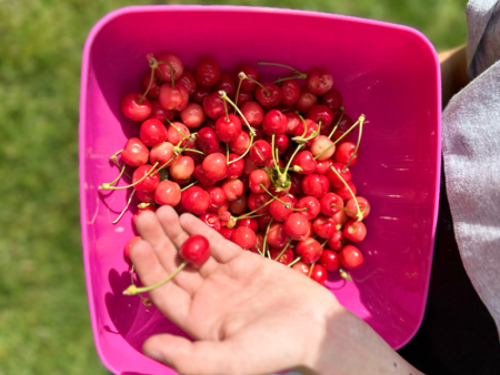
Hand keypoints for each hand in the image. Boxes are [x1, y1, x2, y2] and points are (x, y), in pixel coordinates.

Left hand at [131, 206, 423, 374]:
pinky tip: (185, 216)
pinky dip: (203, 230)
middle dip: (157, 242)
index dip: (147, 268)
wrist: (318, 330)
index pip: (164, 291)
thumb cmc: (275, 349)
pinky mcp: (245, 263)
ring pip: (193, 251)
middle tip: (143, 217)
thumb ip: (188, 357)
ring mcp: (225, 279)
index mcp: (198, 321)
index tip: (134, 244)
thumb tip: (147, 346)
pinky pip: (219, 244)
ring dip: (175, 232)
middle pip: (174, 266)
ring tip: (159, 209)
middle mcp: (207, 298)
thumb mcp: (229, 361)